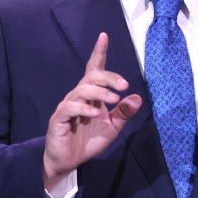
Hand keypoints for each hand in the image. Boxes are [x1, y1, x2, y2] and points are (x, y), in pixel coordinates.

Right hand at [43, 32, 141, 189]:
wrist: (68, 161)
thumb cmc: (88, 140)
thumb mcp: (112, 127)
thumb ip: (124, 112)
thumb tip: (137, 97)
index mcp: (91, 94)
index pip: (95, 68)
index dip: (99, 52)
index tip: (104, 36)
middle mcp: (79, 95)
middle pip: (92, 76)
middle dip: (109, 77)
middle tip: (124, 85)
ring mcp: (68, 105)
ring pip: (83, 89)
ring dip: (101, 93)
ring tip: (114, 100)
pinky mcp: (59, 118)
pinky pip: (71, 107)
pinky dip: (84, 108)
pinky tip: (95, 114)